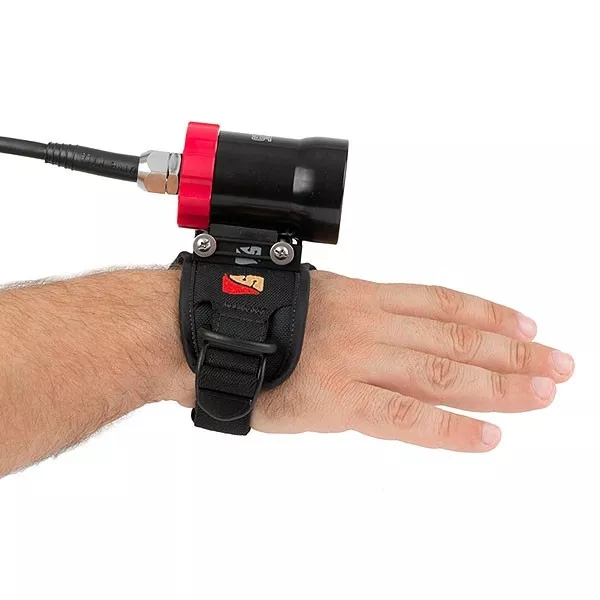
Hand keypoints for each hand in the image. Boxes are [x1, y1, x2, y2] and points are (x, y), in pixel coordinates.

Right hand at [248, 272, 573, 450]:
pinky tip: (486, 436)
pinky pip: (405, 416)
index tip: (526, 325)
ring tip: (541, 394)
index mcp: (363, 296)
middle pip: (456, 337)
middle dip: (513, 352)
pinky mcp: (338, 399)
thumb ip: (358, 320)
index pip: (441, 301)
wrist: (205, 330)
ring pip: (442, 373)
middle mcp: (369, 323)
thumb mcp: (316, 302)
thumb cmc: (252, 314)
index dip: (488, 313)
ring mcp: (357, 360)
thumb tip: (390, 338)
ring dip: (499, 385)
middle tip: (557, 364)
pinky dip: (449, 429)